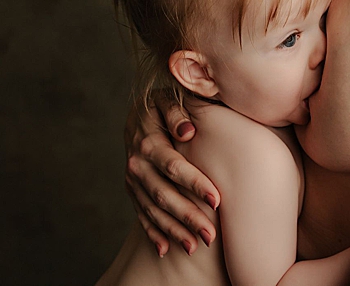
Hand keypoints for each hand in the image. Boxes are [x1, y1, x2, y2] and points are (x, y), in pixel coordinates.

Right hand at [123, 91, 218, 257]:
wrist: (137, 113)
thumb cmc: (165, 105)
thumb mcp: (169, 100)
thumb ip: (178, 113)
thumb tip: (187, 131)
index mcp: (149, 142)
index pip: (173, 166)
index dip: (194, 183)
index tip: (216, 200)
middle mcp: (137, 164)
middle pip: (163, 194)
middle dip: (187, 216)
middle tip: (210, 235)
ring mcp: (133, 181)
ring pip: (153, 210)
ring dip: (173, 230)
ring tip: (195, 247)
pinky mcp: (132, 191)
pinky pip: (142, 215)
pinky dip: (153, 233)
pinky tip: (165, 249)